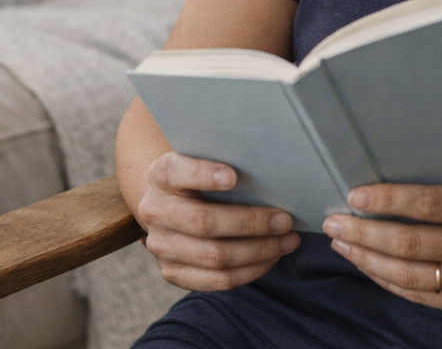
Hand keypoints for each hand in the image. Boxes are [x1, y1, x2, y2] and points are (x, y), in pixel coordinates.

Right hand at [135, 152, 301, 290]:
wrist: (168, 204)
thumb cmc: (198, 178)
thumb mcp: (200, 160)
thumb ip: (223, 160)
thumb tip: (269, 174)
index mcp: (161, 175)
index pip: (176, 172)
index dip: (203, 175)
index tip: (234, 176)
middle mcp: (155, 211)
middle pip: (204, 222)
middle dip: (250, 223)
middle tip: (284, 220)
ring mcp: (161, 246)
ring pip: (215, 256)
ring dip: (258, 251)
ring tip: (287, 242)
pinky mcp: (172, 272)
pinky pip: (217, 280)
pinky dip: (250, 271)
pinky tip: (270, 259)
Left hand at [321, 183, 441, 314]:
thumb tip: (395, 173)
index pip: (427, 203)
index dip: (387, 200)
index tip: (354, 194)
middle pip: (408, 243)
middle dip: (363, 233)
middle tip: (333, 222)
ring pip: (408, 276)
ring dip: (367, 260)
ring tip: (342, 245)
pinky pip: (420, 296)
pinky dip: (388, 282)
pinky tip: (368, 267)